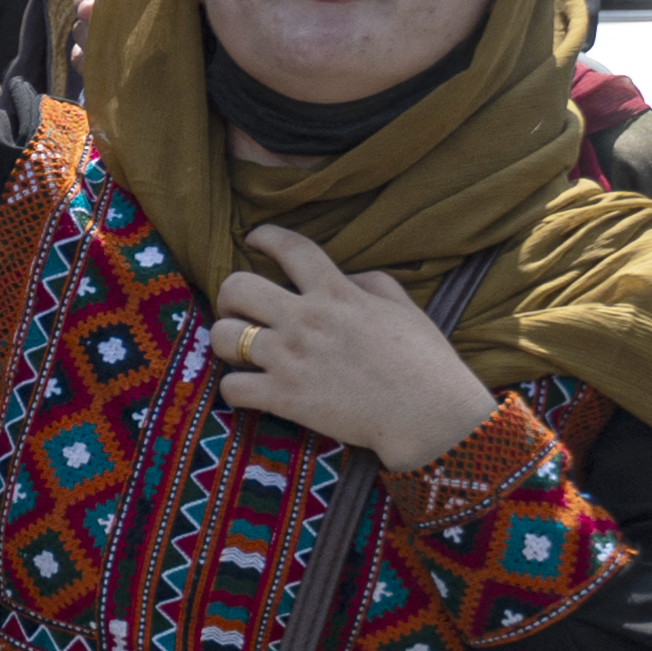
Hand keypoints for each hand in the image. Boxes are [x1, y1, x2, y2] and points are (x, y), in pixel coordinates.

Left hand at [214, 226, 501, 471]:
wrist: (430, 414)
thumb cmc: (424, 361)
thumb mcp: (403, 307)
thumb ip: (369, 283)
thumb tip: (344, 276)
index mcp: (337, 293)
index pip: (292, 248)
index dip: (266, 236)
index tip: (255, 238)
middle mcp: (305, 319)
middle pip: (236, 288)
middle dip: (230, 297)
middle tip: (240, 312)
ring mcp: (289, 358)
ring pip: (221, 336)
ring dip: (226, 343)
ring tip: (242, 352)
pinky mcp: (283, 396)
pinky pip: (230, 386)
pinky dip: (235, 389)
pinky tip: (251, 390)